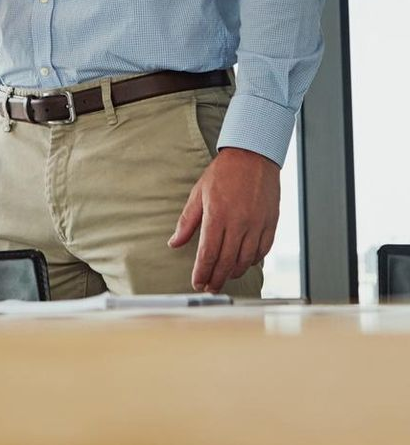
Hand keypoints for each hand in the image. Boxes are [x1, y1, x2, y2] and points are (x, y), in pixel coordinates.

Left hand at [168, 147, 279, 291]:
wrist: (252, 157)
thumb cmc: (223, 173)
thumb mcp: (198, 194)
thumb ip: (187, 222)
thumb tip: (174, 243)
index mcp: (217, 215)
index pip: (208, 253)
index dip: (202, 272)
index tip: (197, 283)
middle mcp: (238, 223)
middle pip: (226, 261)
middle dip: (216, 278)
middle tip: (209, 288)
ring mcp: (257, 225)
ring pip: (245, 260)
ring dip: (233, 272)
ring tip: (223, 277)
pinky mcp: (271, 224)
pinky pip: (262, 251)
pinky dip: (252, 261)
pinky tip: (243, 263)